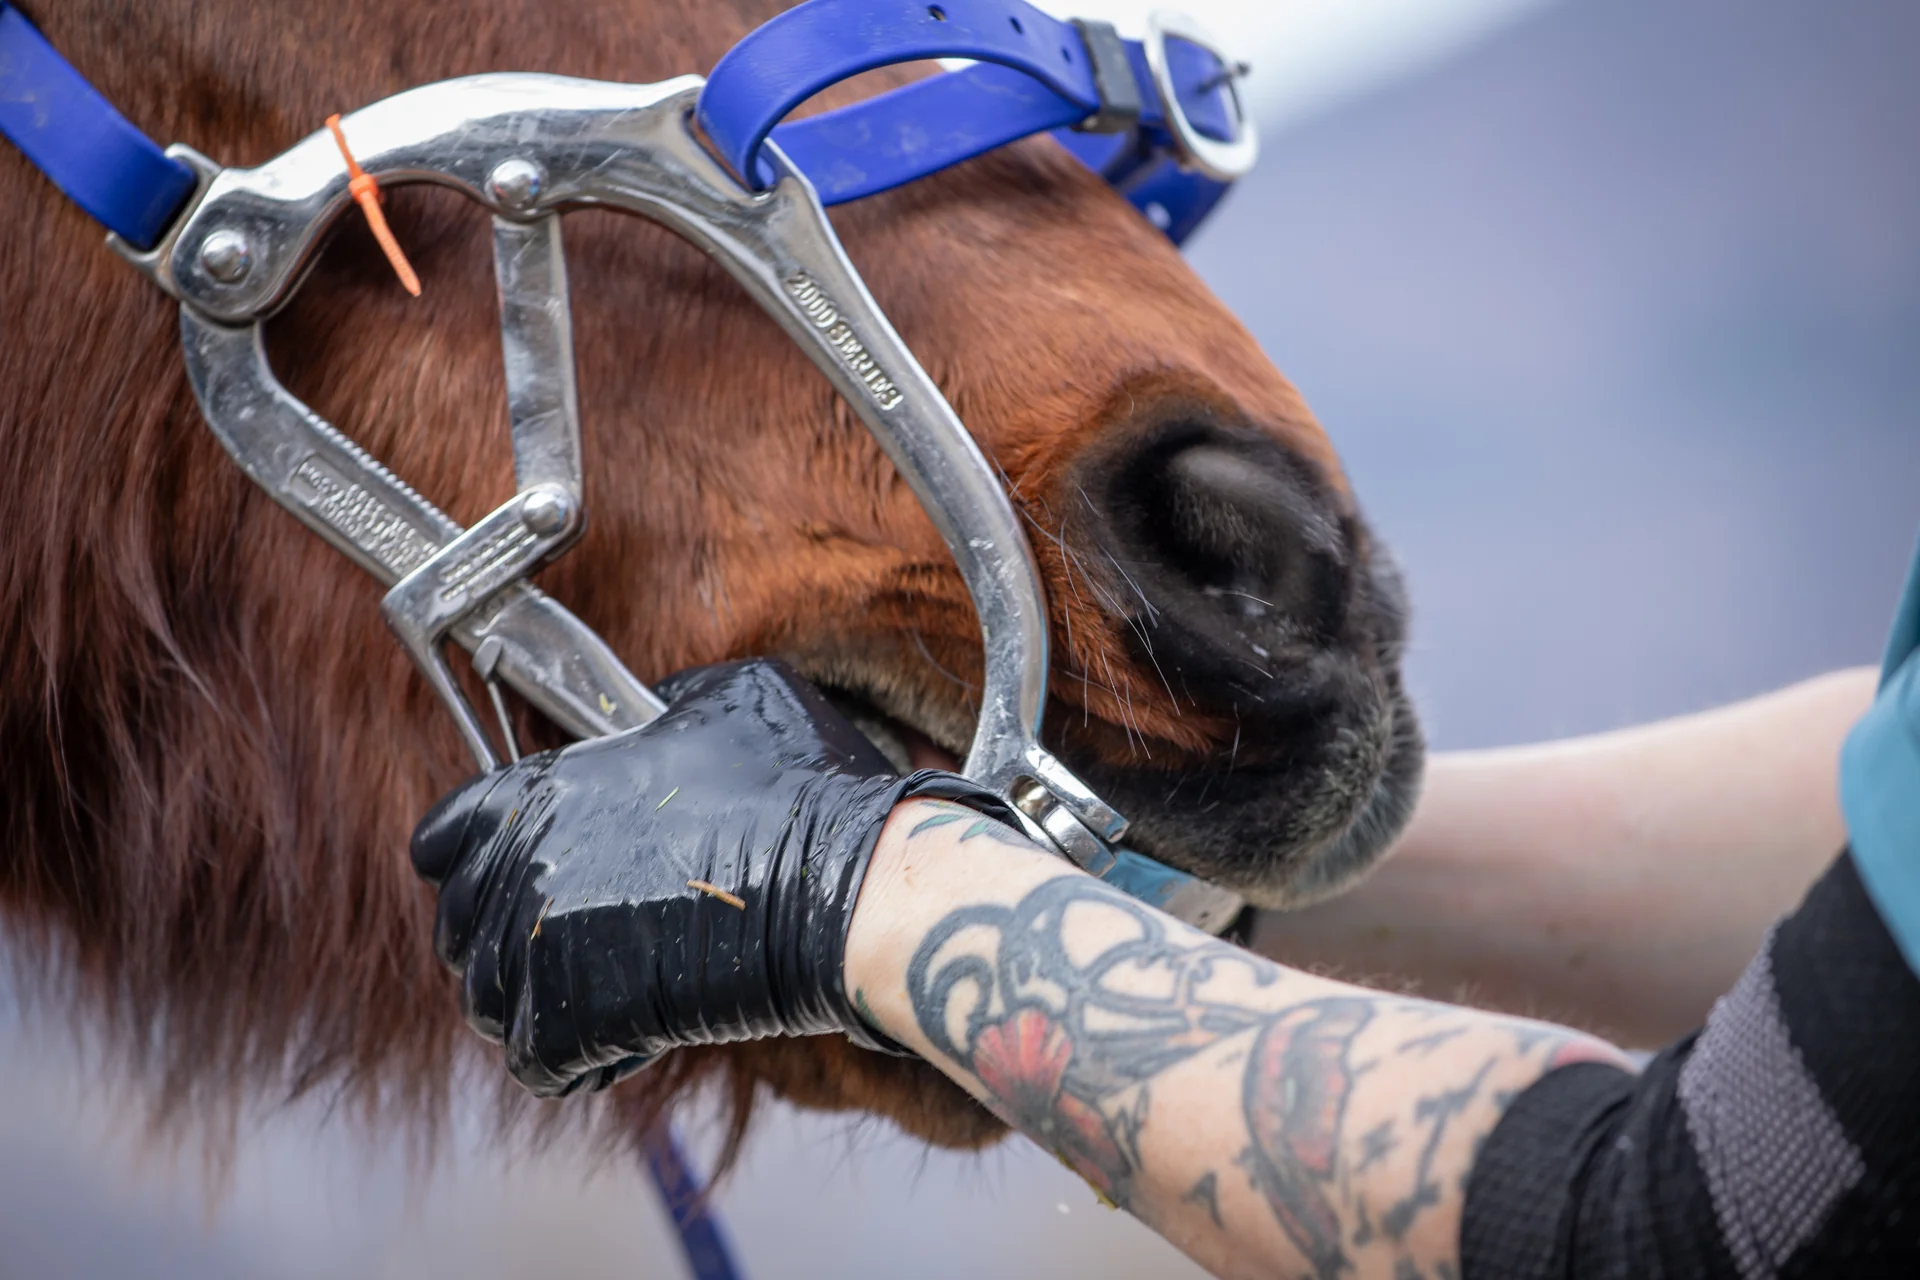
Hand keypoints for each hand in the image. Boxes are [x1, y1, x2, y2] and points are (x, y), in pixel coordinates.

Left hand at [410, 658, 1011, 1096]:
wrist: (847, 889)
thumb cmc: (801, 789)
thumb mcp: (728, 695)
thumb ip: (660, 704)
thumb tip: (645, 718)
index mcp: (543, 790)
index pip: (442, 837)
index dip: (471, 855)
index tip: (509, 868)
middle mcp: (525, 869)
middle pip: (457, 926)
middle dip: (502, 935)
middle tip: (570, 939)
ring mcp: (544, 950)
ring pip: (487, 1000)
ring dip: (532, 1000)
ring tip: (598, 991)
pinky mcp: (579, 1023)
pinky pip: (532, 1061)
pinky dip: (569, 1059)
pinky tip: (624, 1036)